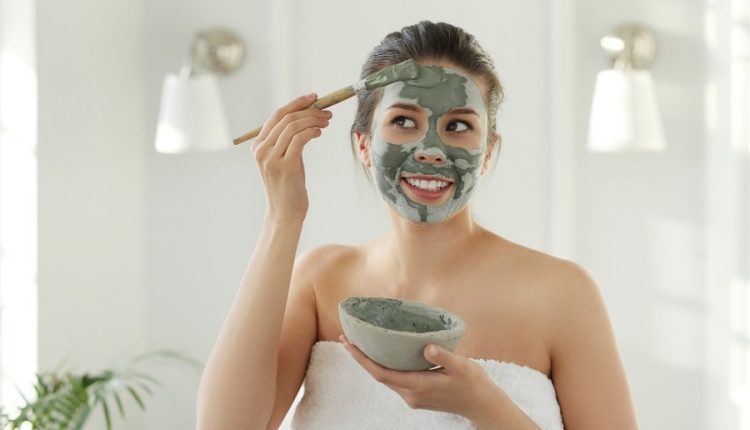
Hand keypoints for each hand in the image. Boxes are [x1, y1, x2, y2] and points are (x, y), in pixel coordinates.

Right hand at [252, 93, 331, 222]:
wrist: (284, 213)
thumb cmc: (288, 187)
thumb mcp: (284, 160)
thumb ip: (288, 141)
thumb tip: (307, 119)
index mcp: (257, 145)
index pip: (277, 115)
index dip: (296, 103)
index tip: (314, 98)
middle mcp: (261, 150)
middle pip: (286, 118)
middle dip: (309, 111)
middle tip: (327, 112)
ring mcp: (270, 158)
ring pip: (293, 127)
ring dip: (314, 120)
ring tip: (327, 122)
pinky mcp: (284, 166)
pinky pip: (300, 139)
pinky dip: (312, 131)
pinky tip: (320, 133)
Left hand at [340, 335, 516, 426]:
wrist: (482, 405)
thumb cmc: (473, 384)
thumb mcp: (461, 366)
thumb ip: (444, 355)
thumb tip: (426, 346)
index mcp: (418, 386)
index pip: (381, 373)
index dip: (362, 359)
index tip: (348, 344)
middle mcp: (411, 394)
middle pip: (378, 376)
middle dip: (361, 358)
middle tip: (347, 338)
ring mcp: (413, 397)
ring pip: (386, 378)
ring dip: (371, 362)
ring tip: (360, 344)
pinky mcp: (418, 395)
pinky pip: (395, 379)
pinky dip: (384, 366)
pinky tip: (384, 354)